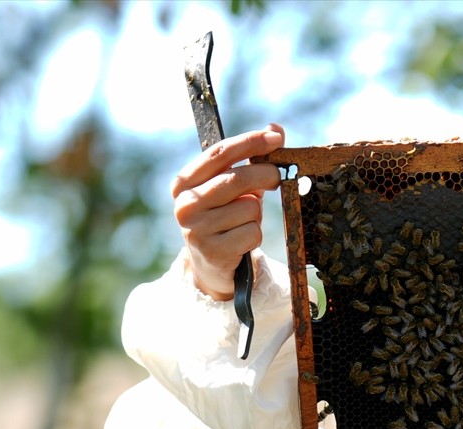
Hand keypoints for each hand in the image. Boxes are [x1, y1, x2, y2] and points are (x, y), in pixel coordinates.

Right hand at [171, 123, 285, 299]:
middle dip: (265, 174)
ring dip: (256, 215)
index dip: (250, 142)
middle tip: (278, 177)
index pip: (219, 153)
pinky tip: (241, 241)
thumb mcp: (232, 189)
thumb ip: (250, 159)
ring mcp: (196, 229)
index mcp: (184, 183)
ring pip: (249, 208)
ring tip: (243, 222)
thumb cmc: (225, 218)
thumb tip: (275, 128)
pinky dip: (255, 235)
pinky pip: (252, 233)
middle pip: (237, 179)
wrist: (211, 265)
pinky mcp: (213, 252)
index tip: (276, 137)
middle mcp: (185, 204)